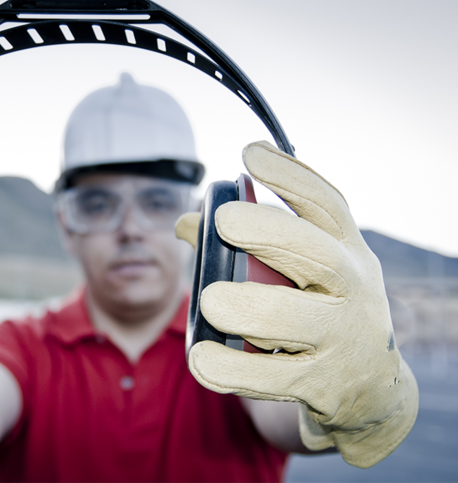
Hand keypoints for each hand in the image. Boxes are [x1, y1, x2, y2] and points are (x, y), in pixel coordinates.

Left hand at [177, 141, 417, 467]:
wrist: (368, 388)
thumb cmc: (321, 310)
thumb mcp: (301, 272)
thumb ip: (247, 244)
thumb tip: (185, 221)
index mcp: (348, 251)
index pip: (327, 205)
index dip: (290, 176)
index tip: (249, 153)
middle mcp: (353, 289)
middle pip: (319, 254)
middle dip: (271, 232)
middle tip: (224, 220)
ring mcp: (342, 339)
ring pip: (298, 320)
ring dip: (250, 307)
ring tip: (209, 301)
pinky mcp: (322, 385)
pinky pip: (274, 378)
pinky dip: (232, 369)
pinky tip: (201, 358)